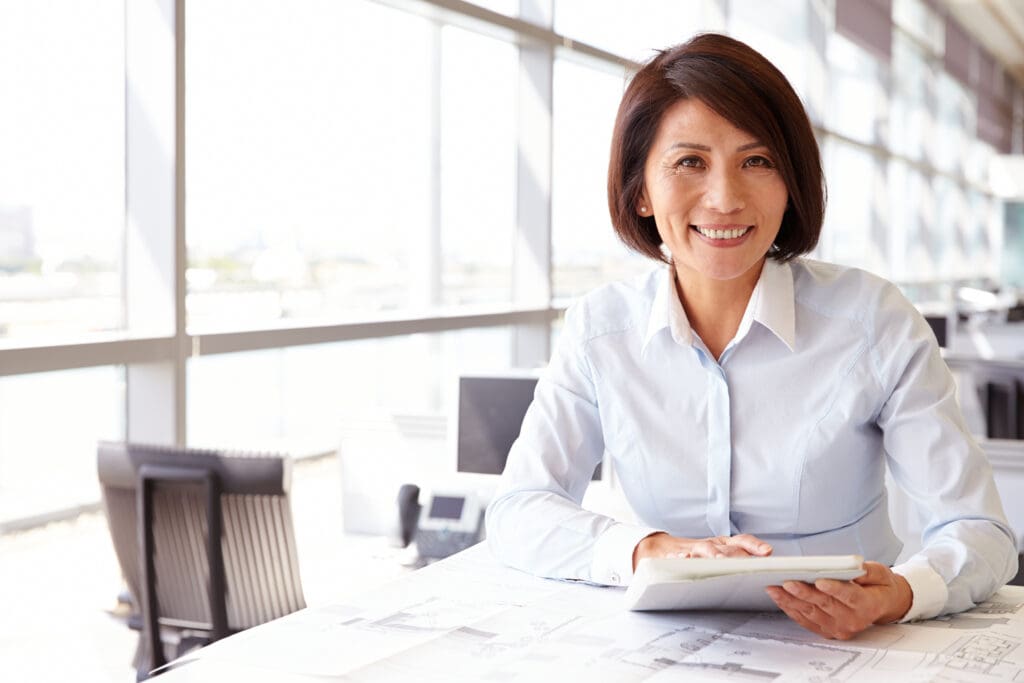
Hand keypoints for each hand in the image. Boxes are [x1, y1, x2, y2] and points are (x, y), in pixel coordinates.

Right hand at [632, 532, 772, 570]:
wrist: (661, 550)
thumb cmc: (696, 556)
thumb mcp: (718, 555)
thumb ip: (738, 560)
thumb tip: (765, 572)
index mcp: (722, 545)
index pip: (742, 541)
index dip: (754, 545)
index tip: (768, 552)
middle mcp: (710, 545)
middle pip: (726, 547)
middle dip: (738, 554)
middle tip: (748, 563)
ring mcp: (692, 550)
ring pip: (705, 550)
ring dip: (713, 554)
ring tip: (720, 561)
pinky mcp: (674, 558)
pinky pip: (677, 558)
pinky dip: (681, 558)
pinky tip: (684, 560)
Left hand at [765, 561, 912, 639]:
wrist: (883, 605)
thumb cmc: (879, 586)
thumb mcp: (881, 573)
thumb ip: (869, 571)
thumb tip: (856, 566)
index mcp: (868, 605)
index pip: (849, 597)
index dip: (834, 589)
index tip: (819, 580)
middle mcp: (853, 620)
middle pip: (825, 605)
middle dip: (804, 593)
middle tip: (787, 582)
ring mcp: (839, 628)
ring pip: (811, 614)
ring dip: (791, 601)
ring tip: (774, 588)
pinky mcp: (827, 631)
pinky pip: (806, 621)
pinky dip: (791, 609)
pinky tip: (779, 597)